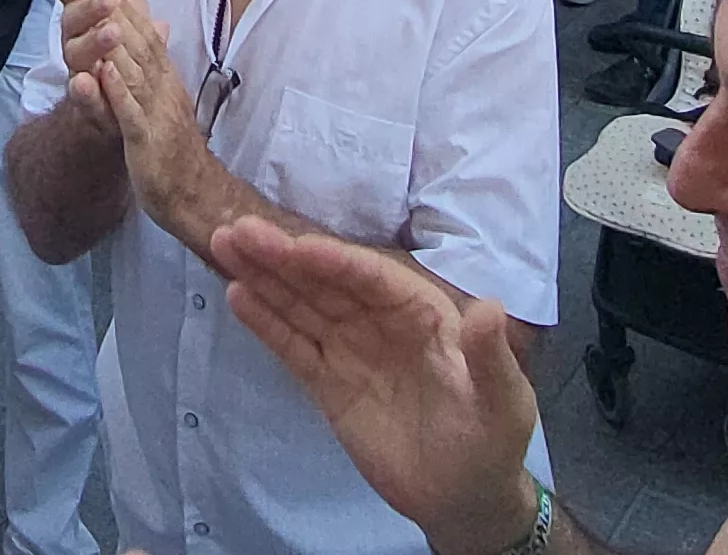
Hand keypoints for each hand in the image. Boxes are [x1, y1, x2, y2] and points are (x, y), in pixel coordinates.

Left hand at [64, 0, 209, 237]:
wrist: (191, 191)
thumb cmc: (168, 135)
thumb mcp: (152, 84)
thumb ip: (142, 43)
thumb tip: (140, 8)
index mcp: (156, 62)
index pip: (138, 5)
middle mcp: (158, 76)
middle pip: (135, 26)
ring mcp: (154, 106)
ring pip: (132, 63)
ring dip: (116, 30)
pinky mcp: (145, 139)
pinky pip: (128, 113)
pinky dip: (114, 93)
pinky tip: (97, 74)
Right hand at [213, 218, 545, 553]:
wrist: (461, 498)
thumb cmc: (490, 444)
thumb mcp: (503, 403)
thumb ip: (490, 357)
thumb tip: (491, 307)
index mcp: (423, 313)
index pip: (373, 278)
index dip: (336, 262)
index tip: (297, 249)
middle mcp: (381, 322)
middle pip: (327, 282)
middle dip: (283, 256)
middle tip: (238, 229)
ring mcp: (351, 351)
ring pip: (302, 305)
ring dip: (264, 277)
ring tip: (224, 245)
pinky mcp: (328, 385)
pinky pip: (293, 347)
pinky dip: (265, 323)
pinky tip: (237, 295)